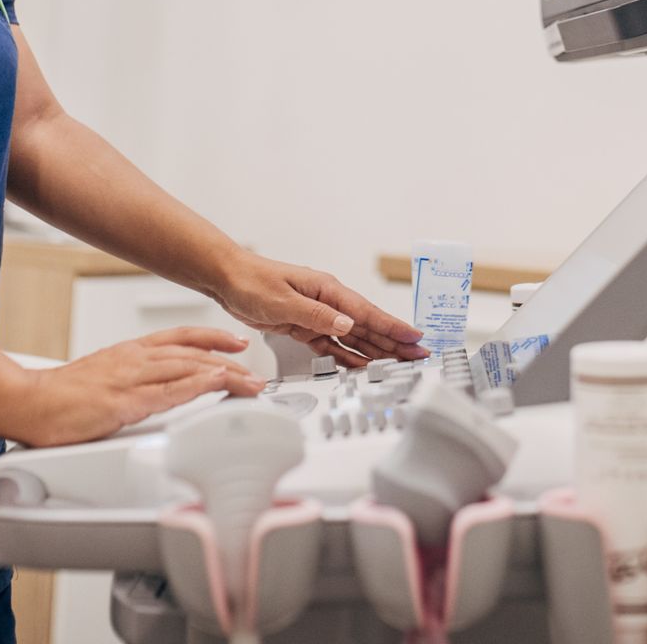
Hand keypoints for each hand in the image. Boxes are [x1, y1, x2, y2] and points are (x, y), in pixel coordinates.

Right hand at [14, 327, 265, 446]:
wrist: (26, 401)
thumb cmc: (58, 396)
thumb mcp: (102, 379)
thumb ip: (130, 381)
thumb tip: (153, 389)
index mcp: (129, 352)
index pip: (180, 337)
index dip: (213, 337)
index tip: (236, 341)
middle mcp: (134, 359)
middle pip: (192, 353)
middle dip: (229, 361)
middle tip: (255, 372)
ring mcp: (130, 379)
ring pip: (188, 368)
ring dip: (224, 374)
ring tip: (250, 384)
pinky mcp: (124, 402)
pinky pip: (168, 391)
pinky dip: (197, 386)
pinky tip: (217, 386)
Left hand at [210, 253, 426, 367]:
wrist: (228, 280)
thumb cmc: (253, 282)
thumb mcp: (283, 301)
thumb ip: (316, 316)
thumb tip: (348, 326)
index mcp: (327, 290)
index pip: (366, 312)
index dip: (392, 326)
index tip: (414, 336)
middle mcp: (328, 302)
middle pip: (367, 327)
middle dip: (393, 342)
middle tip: (417, 356)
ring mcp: (318, 315)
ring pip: (353, 338)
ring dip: (376, 351)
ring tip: (398, 364)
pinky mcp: (305, 327)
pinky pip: (333, 345)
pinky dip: (348, 357)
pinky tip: (362, 366)